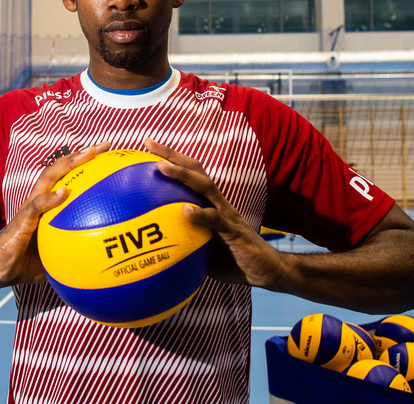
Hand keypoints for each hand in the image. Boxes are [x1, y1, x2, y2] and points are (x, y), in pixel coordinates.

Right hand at [0, 142, 110, 285]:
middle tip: (104, 146)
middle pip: (60, 169)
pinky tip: (64, 193)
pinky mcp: (21, 221)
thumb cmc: (27, 263)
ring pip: (48, 178)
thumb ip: (76, 251)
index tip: (108, 154)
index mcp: (48, 205)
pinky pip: (36, 206)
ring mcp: (29, 208)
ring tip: (87, 154)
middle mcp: (39, 200)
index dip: (86, 164)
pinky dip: (50, 198)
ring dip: (68, 164)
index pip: (67, 177)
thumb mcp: (58, 256)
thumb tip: (104, 258)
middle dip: (82, 155)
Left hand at [144, 139, 282, 287]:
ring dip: (182, 175)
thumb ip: (183, 241)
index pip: (189, 174)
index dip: (170, 159)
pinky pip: (216, 220)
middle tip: (148, 143)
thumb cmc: (232, 260)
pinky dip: (201, 214)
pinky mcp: (234, 231)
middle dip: (171, 155)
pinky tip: (186, 211)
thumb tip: (153, 248)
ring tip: (161, 167)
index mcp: (210, 204)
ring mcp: (227, 214)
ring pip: (204, 187)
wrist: (267, 270)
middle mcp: (218, 202)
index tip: (146, 146)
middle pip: (194, 170)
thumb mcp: (202, 249)